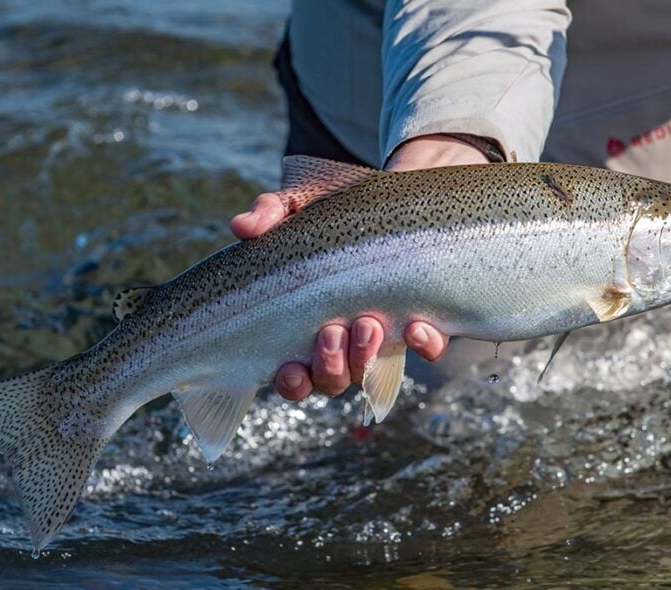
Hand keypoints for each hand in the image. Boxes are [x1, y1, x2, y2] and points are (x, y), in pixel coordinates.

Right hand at [232, 134, 486, 399]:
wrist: (396, 184)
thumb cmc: (335, 204)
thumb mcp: (300, 202)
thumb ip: (270, 212)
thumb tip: (241, 226)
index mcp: (306, 324)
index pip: (293, 374)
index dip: (291, 382)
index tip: (289, 368)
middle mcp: (344, 339)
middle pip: (332, 381)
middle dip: (329, 366)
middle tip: (331, 330)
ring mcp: (384, 331)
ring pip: (372, 371)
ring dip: (366, 357)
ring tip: (368, 324)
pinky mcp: (423, 315)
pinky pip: (429, 347)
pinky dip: (425, 344)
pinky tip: (417, 326)